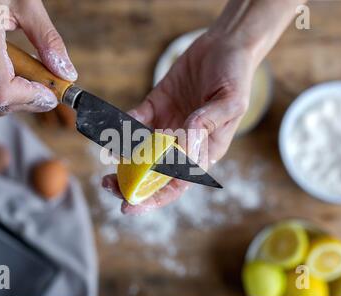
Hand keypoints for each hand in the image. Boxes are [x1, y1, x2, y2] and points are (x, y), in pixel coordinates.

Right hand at [0, 0, 76, 114]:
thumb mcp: (26, 4)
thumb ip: (48, 40)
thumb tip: (66, 74)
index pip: (2, 91)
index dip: (30, 99)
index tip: (51, 93)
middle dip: (28, 100)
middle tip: (49, 86)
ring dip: (17, 96)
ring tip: (33, 73)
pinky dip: (3, 87)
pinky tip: (16, 70)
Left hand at [102, 31, 256, 213]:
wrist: (224, 45)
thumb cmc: (235, 76)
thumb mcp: (231, 101)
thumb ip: (209, 122)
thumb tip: (185, 144)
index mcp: (204, 151)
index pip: (177, 184)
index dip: (153, 198)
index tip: (129, 205)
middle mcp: (182, 144)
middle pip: (153, 173)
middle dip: (129, 182)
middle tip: (108, 185)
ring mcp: (168, 125)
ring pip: (140, 150)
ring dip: (121, 157)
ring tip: (105, 156)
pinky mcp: (156, 107)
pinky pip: (136, 121)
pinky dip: (123, 126)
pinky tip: (113, 127)